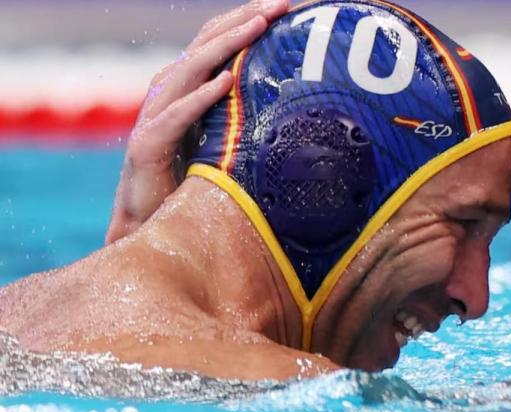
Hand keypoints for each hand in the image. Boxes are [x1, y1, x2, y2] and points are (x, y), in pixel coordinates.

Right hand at [105, 0, 289, 244]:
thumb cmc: (192, 183)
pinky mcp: (148, 146)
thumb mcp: (227, 142)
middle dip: (244, 20)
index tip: (287, 5)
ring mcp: (155, 117)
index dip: (248, 20)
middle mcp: (168, 94)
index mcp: (187, 89)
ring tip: (258, 27)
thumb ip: (246, 117)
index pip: (218, 43)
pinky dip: (201, 97)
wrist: (152, 224)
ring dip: (227, 46)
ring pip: (191, 70)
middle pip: (207, 44)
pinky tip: (226, 83)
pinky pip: (176, 116)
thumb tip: (295, 107)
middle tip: (280, 3)